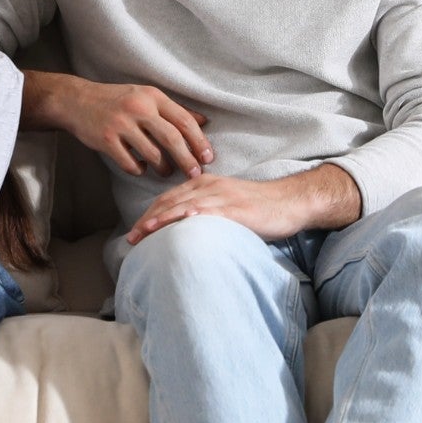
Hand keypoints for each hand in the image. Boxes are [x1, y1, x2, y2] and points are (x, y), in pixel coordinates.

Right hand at [55, 79, 212, 177]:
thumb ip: (174, 110)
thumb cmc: (118, 100)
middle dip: (188, 160)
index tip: (209, 157)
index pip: (184, 120)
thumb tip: (204, 122)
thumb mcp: (146, 97)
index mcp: (152, 97)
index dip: (200, 141)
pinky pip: (130, 163)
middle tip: (195, 174)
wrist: (76, 100)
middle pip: (172, 139)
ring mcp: (121, 124)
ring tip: (166, 172)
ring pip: (152, 154)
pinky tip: (140, 168)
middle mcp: (138, 108)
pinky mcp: (106, 140)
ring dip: (163, 168)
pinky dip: (139, 170)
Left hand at [124, 174, 320, 245]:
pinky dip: (194, 216)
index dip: (150, 214)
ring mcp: (223, 196)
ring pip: (185, 205)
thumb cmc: (259, 208)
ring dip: (163, 219)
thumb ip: (206, 212)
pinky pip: (211, 211)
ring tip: (145, 232)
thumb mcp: (227, 205)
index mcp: (205, 184)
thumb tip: (185, 231)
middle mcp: (210, 187)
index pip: (169, 198)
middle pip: (171, 201)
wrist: (290, 202)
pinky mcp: (237, 209)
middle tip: (131, 237)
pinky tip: (181, 223)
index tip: (135, 230)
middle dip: (148, 219)